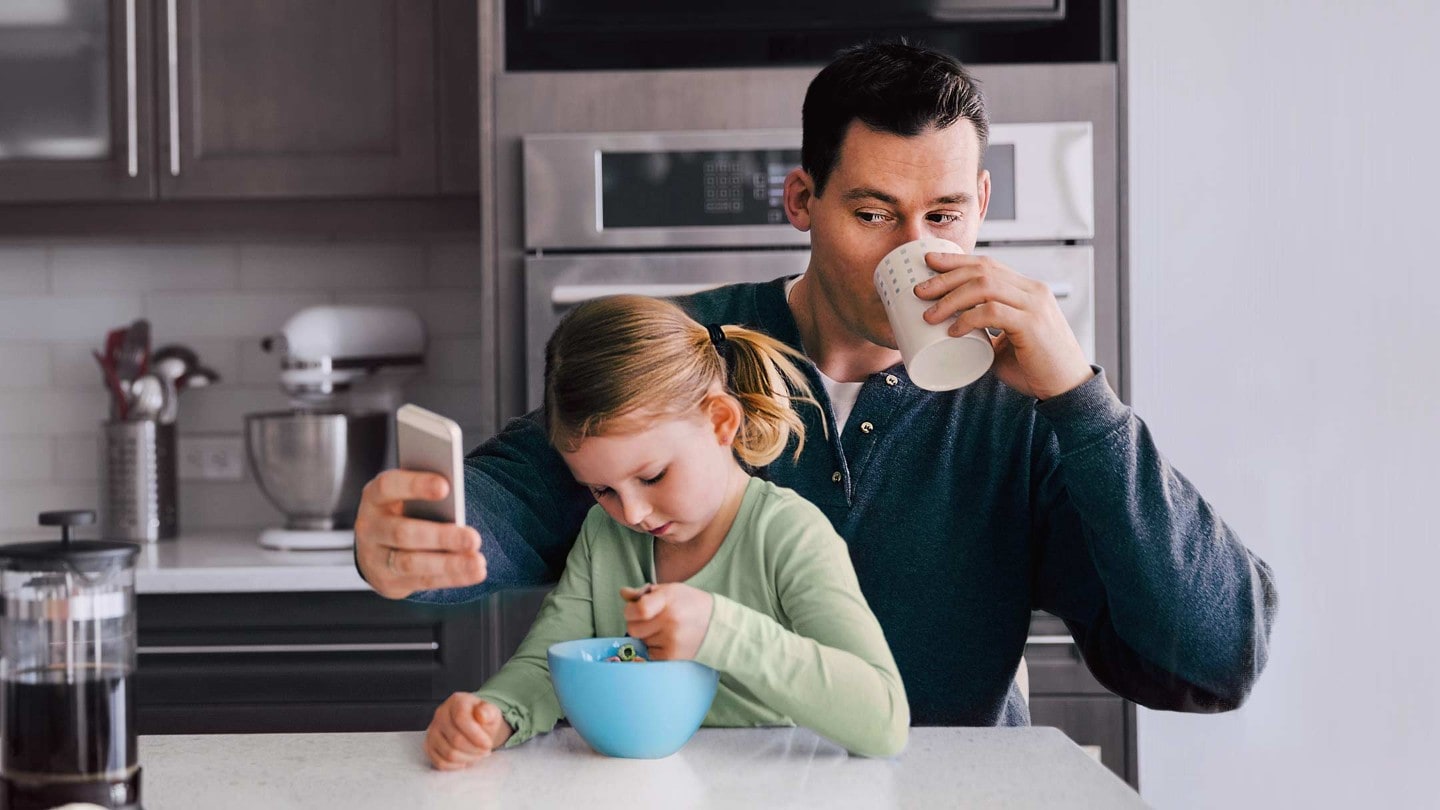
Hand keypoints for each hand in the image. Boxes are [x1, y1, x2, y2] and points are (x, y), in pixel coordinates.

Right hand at [353, 469, 485, 599]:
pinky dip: (452, 577)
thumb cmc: (404, 512)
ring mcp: (374, 558)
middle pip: (403, 533)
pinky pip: (422, 581)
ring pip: (411, 563)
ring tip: (478, 561)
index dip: (415, 485)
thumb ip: (427, 496)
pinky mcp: (388, 582)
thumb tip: (456, 499)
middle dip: (441, 536)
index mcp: (375, 497)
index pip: (388, 486)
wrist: (378, 548)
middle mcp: (369, 528)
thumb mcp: (408, 498)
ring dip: (449, 564)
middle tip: (474, 538)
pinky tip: (474, 572)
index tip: (446, 486)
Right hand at [424, 693, 513, 769]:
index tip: (488, 744)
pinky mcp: (429, 745)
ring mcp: (432, 730)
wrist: (474, 725)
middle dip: (474, 750)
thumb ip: (489, 712)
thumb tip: (482, 715)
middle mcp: (440, 713)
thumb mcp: (491, 712)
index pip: (461, 718)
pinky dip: (455, 766)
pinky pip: (439, 762)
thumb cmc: (483, 719)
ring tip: (477, 755)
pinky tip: (465, 760)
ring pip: (448, 753)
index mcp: (456, 701)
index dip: (476, 735)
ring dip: (467, 758)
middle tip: (485, 751)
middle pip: (455, 739)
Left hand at [619, 583, 713, 660]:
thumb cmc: (689, 603)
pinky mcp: (672, 655)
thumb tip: (623, 593)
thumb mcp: (670, 590)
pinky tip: (667, 640)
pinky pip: (649, 653)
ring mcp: (671, 639)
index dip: (631, 611)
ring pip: (641, 641)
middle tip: (650, 620)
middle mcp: (670, 620)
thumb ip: (644, 592)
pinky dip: (654, 647)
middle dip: (636, 624)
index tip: (635, 610)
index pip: (639, 609)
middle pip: (633, 628)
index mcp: (668, 599)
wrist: (716, 626)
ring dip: (646, 636)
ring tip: (663, 629)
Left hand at [914, 251, 1092, 399]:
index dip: (957, 261)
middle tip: (919, 290)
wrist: (1068, 389)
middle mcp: (1032, 291)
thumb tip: (950, 335)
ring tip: (929, 314)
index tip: (929, 263)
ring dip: (951, 297)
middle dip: (946, 276)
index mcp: (1027, 290)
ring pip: (985, 286)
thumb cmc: (1036, 368)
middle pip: (982, 270)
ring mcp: (1034, 305)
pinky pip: (993, 312)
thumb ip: (985, 334)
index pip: (988, 264)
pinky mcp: (1032, 325)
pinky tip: (953, 330)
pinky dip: (968, 318)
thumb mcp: (1006, 343)